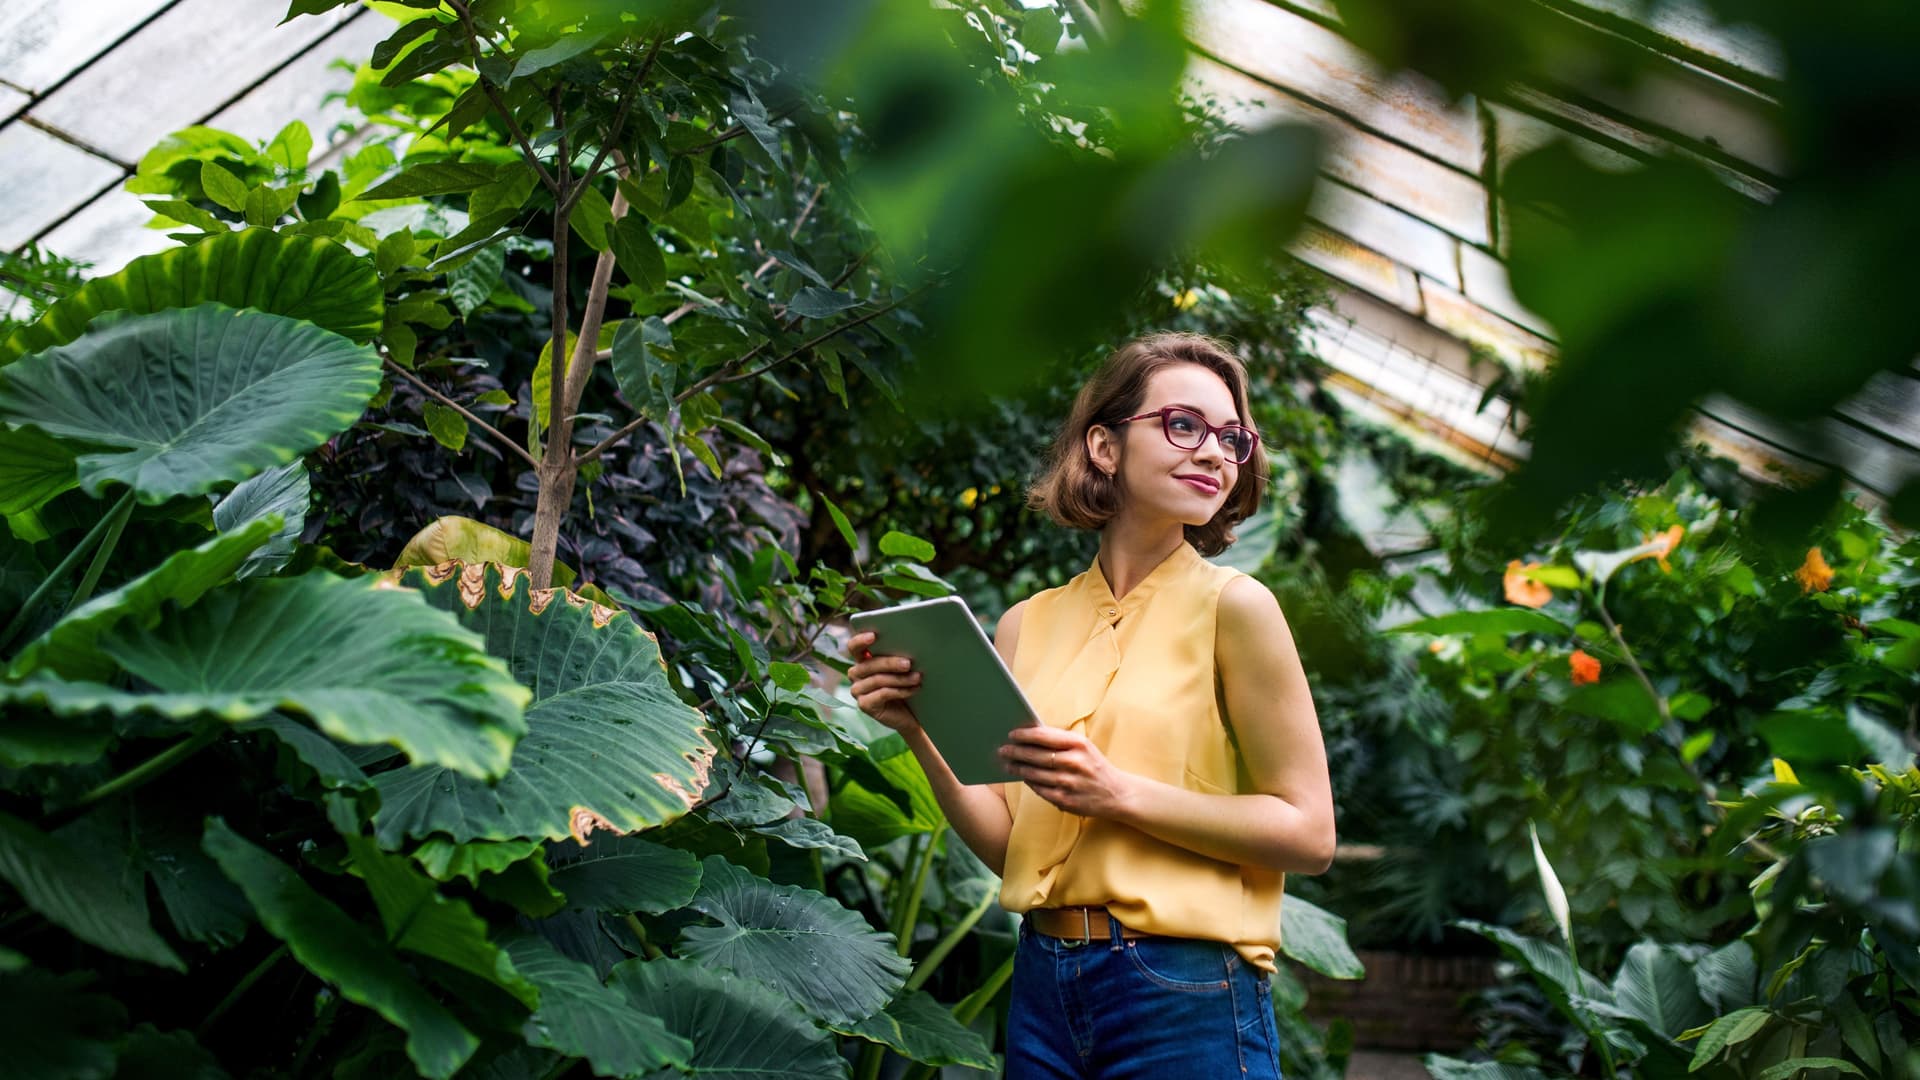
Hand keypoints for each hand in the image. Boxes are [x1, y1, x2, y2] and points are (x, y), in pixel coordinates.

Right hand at [847, 630, 922, 734]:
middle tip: (909, 663)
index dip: (860, 640)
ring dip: (900, 678)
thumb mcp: (902, 668)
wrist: (911, 714)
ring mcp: (858, 690)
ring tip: (917, 677)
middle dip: (890, 663)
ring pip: (877, 679)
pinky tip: (913, 689)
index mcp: (862, 660)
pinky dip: (900, 691)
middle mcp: (856, 674)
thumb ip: (898, 655)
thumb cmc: (906, 685)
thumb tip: (908, 645)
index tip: (874, 635)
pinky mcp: (864, 705)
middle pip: (869, 664)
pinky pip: (882, 694)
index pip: (854, 647)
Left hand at [998, 725, 1135, 819]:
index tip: (1011, 734)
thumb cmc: (1095, 766)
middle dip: (1015, 752)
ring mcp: (1069, 783)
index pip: (1044, 736)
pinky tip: (1023, 777)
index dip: (1024, 735)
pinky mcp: (1066, 800)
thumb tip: (1030, 735)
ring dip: (1018, 768)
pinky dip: (1029, 783)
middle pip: (1035, 755)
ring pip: (1034, 774)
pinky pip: (1040, 790)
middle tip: (1003, 750)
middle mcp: (1074, 762)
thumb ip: (1060, 741)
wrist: (1118, 794)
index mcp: (1079, 744)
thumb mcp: (1084, 748)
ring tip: (1008, 764)